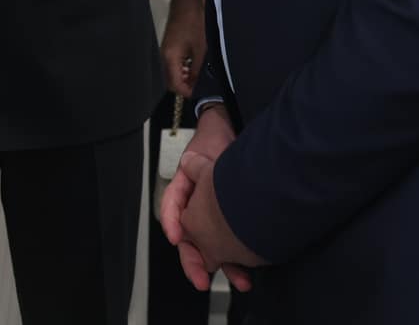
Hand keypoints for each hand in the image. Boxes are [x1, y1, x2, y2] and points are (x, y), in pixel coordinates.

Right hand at [159, 106, 254, 293]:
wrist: (234, 137)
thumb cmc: (215, 142)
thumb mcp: (204, 151)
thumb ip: (197, 163)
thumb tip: (190, 163)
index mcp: (183, 188)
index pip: (172, 207)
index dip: (174, 223)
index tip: (177, 237)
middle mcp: (195, 205)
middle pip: (190, 238)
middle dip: (194, 261)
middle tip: (200, 279)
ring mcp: (212, 216)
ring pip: (211, 247)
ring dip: (220, 266)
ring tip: (237, 281)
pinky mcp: (230, 224)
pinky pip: (229, 246)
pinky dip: (235, 260)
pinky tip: (246, 272)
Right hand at [161, 1, 207, 98]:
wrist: (187, 2)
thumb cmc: (194, 23)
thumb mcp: (201, 50)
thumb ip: (198, 70)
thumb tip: (197, 85)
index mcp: (170, 58)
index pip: (175, 85)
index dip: (188, 92)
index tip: (200, 93)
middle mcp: (164, 56)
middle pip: (171, 81)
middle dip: (184, 86)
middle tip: (200, 87)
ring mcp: (166, 51)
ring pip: (172, 72)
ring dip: (184, 78)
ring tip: (200, 77)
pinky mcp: (169, 46)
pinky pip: (173, 64)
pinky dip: (183, 69)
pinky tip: (194, 66)